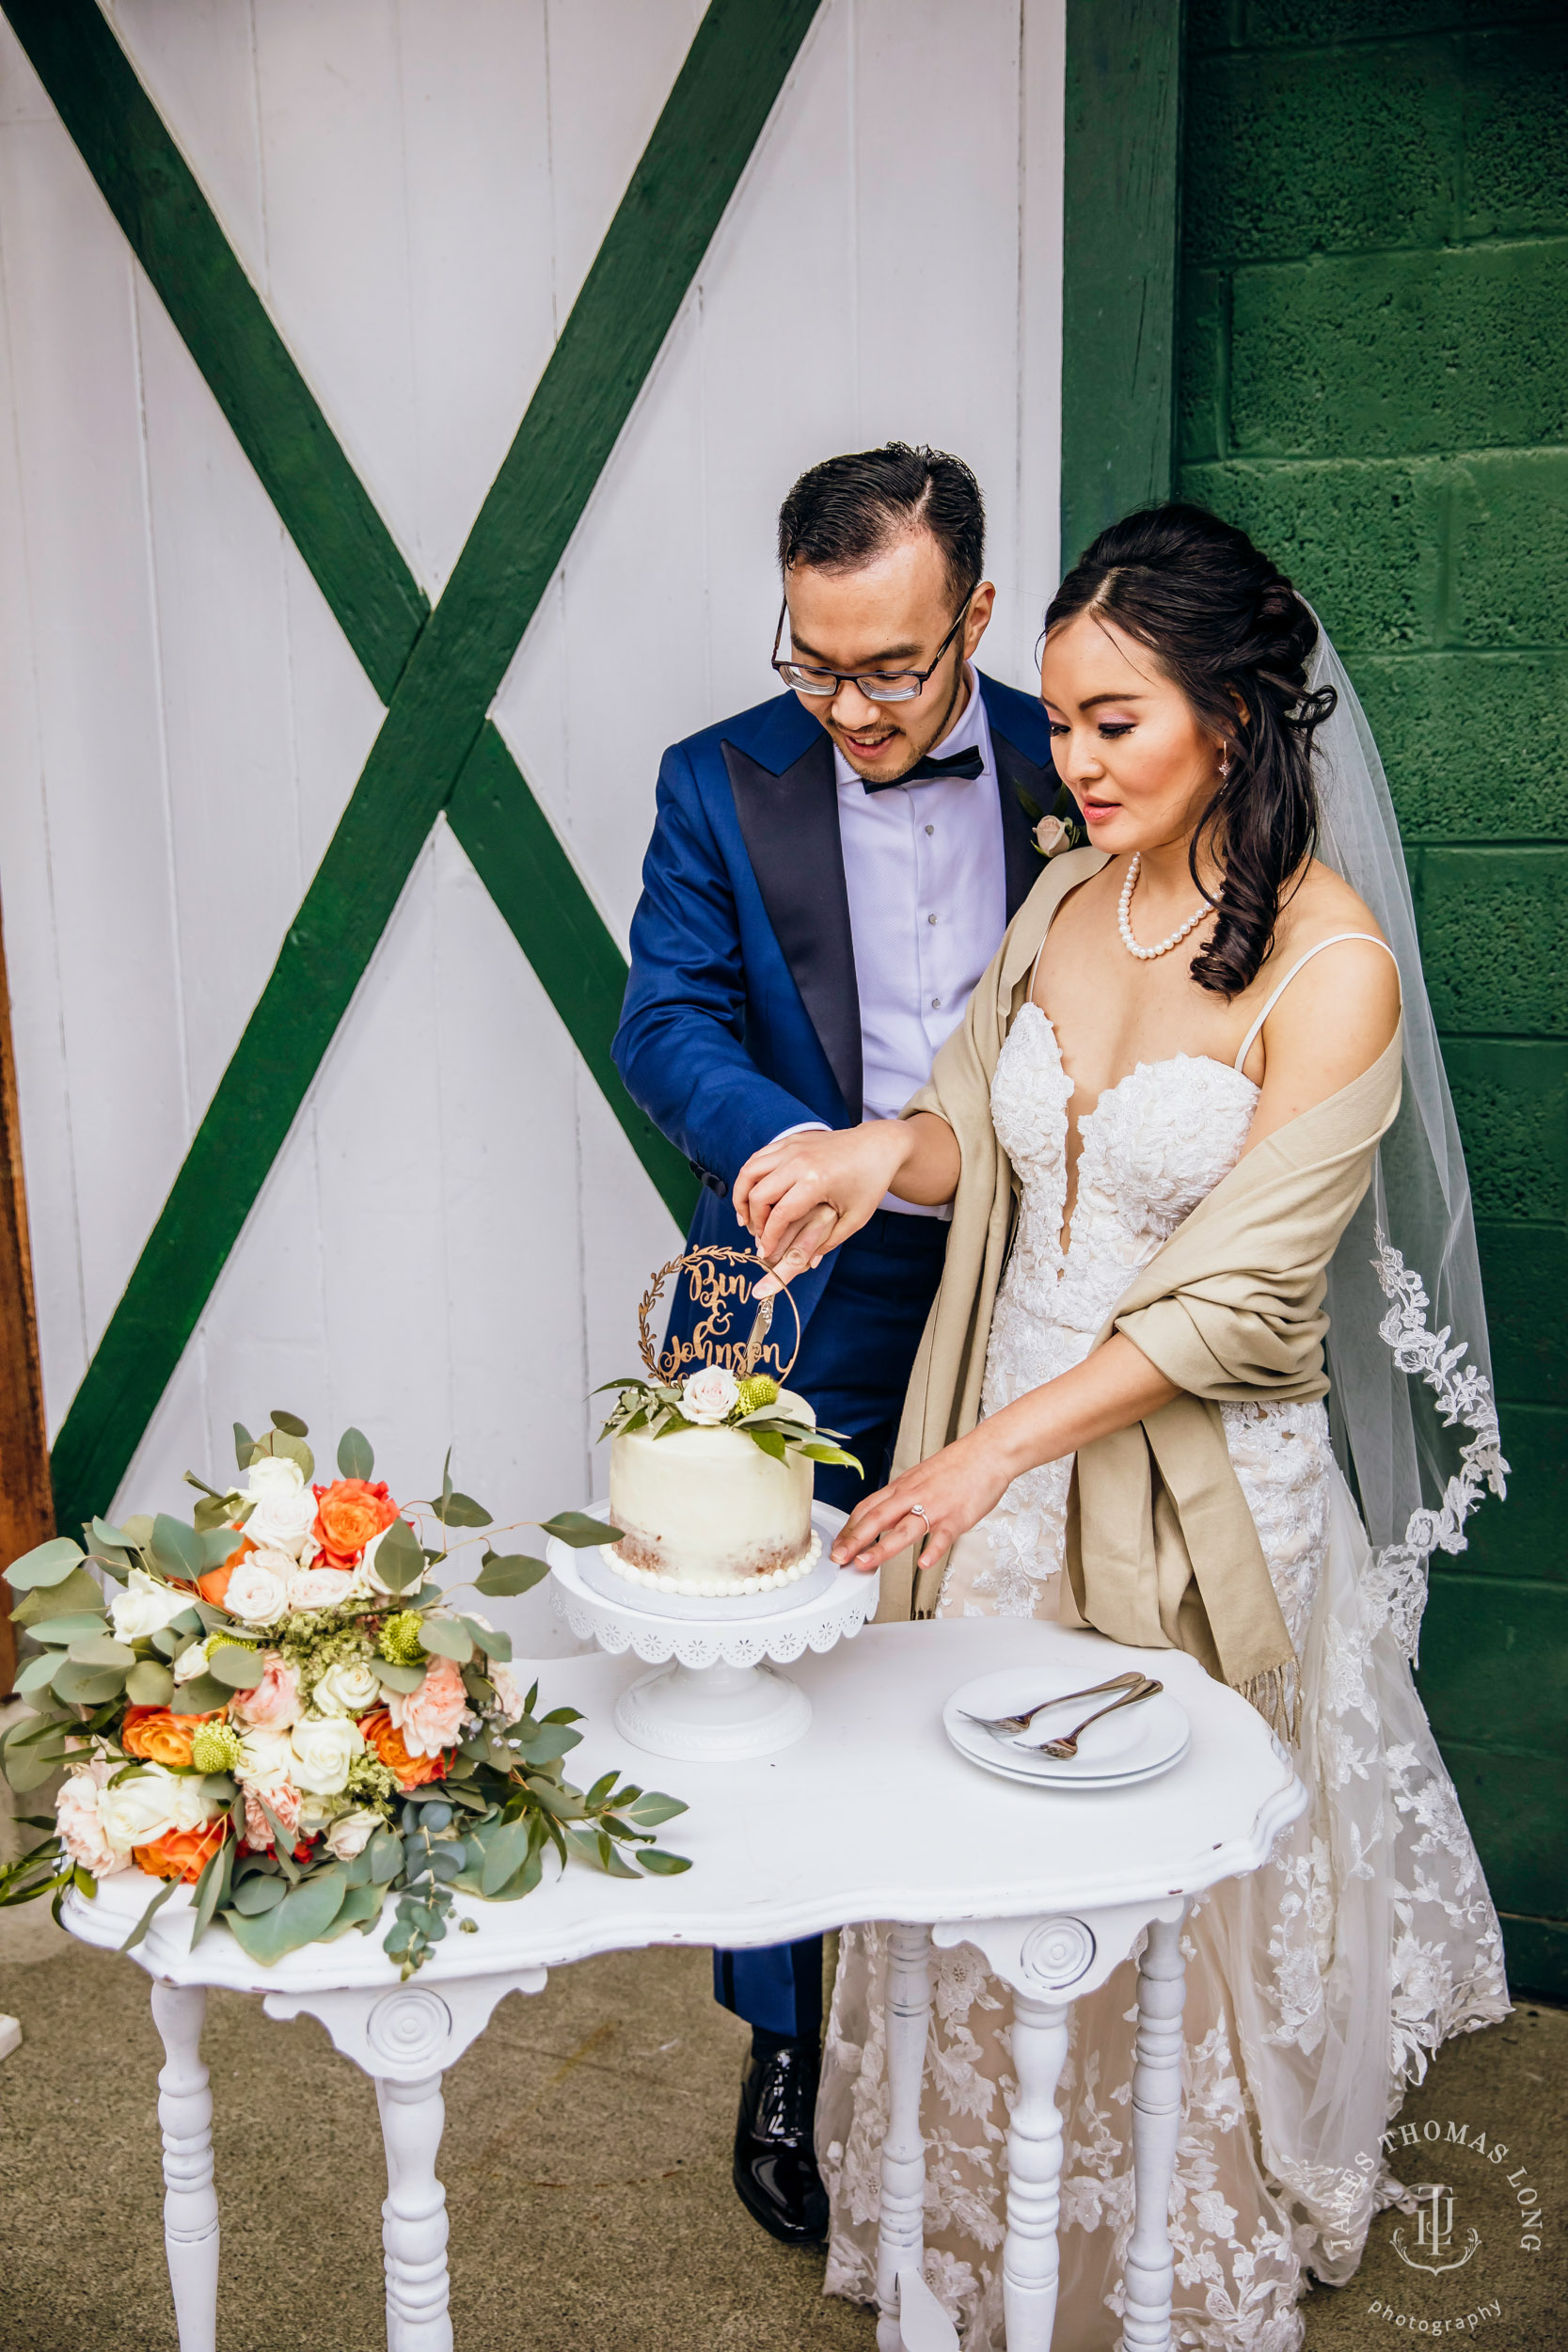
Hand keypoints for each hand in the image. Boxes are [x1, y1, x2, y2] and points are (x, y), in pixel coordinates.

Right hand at [734, 1123, 911, 1293]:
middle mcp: (799, 1162)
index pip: (778, 1215)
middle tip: (758, 1237)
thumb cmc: (870, 1182)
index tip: (766, 1252)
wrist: (878, 1146)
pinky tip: (753, 1193)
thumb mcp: (855, 1218)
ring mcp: (792, 1147)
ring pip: (750, 1172)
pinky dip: (750, 1177)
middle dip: (753, 1221)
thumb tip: (806, 1264)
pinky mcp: (790, 1140)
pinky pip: (758, 1158)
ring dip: (742, 1196)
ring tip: (745, 1216)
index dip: (768, 1237)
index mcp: (815, 1181)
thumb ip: (829, 1242)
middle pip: (757, 1194)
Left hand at [829, 1425, 1017, 1577]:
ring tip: (864, 1564)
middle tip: (838, 1558)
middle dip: (854, 1540)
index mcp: (903, 1487)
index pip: (868, 1508)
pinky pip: (943, 1536)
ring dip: (881, 1548)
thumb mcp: (920, 1478)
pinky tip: (923, 1563)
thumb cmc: (958, 1466)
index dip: (849, 1528)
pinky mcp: (957, 1516)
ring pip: (903, 1529)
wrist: (988, 1452)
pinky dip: (933, 1550)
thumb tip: (885, 1517)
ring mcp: (935, 1507)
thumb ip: (902, 1498)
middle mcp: (914, 1496)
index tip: (837, 1546)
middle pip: (877, 1518)